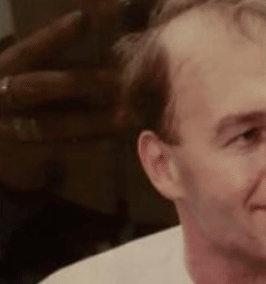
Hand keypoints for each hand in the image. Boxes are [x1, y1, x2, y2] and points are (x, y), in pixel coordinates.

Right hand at [0, 8, 118, 190]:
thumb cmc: (14, 101)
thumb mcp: (24, 77)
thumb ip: (52, 67)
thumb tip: (97, 48)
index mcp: (3, 70)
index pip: (29, 50)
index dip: (55, 36)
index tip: (85, 19)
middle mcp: (2, 98)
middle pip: (41, 87)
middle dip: (81, 82)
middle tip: (118, 79)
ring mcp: (11, 129)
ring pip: (53, 124)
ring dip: (93, 121)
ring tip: (127, 117)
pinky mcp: (25, 155)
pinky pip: (60, 149)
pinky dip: (88, 144)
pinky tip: (113, 140)